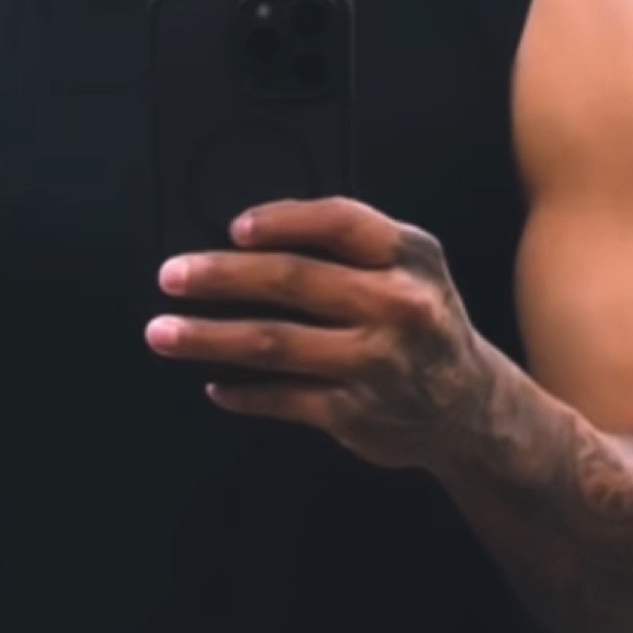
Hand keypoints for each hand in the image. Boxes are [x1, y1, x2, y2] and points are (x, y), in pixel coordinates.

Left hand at [145, 197, 498, 471]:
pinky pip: (282, 397)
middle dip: (221, 276)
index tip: (233, 229)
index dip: (280, 220)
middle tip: (171, 275)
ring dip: (208, 337)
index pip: (339, 222)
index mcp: (408, 257)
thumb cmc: (420, 323)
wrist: (469, 405)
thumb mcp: (410, 267)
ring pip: (274, 343)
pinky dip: (241, 393)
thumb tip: (251, 237)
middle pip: (293, 280)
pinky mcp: (354, 411)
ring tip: (163, 332)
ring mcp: (373, 362)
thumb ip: (349, 245)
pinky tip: (215, 386)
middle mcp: (395, 306)